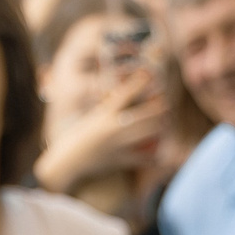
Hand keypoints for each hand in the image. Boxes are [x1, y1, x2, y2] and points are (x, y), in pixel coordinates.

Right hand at [34, 73, 169, 193]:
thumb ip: (108, 107)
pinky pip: (142, 158)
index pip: (127, 93)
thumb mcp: (92, 117)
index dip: (141, 81)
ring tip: (166, 123)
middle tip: (166, 105)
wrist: (68, 161)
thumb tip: (123, 95)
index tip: (151, 73)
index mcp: (105, 113)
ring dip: (161, 127)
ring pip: (149, 132)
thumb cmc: (79, 137)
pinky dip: (153, 157)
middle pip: (146, 113)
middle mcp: (113, 126)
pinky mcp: (119, 160)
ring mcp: (117, 144)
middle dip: (160, 108)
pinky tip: (159, 154)